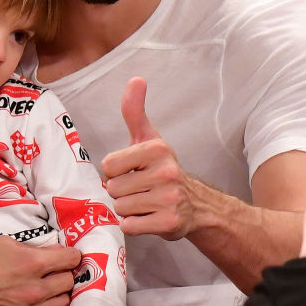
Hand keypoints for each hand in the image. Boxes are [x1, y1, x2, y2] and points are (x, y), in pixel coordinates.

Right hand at [0, 238, 78, 305]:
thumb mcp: (4, 243)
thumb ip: (33, 249)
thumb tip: (54, 252)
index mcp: (32, 264)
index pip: (71, 259)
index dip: (71, 255)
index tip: (66, 256)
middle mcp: (35, 290)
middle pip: (69, 282)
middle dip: (65, 274)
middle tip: (55, 271)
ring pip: (63, 304)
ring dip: (58, 294)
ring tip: (47, 288)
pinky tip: (33, 301)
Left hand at [100, 78, 196, 239]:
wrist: (196, 205)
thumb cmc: (162, 170)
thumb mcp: (149, 138)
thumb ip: (135, 112)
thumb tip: (136, 79)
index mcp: (157, 149)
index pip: (108, 165)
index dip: (115, 172)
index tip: (132, 172)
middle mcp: (165, 172)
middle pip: (113, 189)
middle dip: (121, 193)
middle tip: (139, 191)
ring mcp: (169, 198)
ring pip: (120, 208)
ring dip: (127, 210)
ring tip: (145, 204)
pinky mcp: (169, 223)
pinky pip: (130, 226)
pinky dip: (134, 226)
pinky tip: (148, 218)